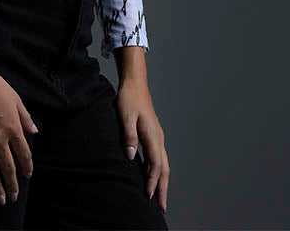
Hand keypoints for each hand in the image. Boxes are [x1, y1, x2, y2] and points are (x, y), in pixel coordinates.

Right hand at [0, 58, 37, 204]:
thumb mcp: (16, 99)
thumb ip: (25, 117)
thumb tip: (34, 131)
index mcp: (13, 128)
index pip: (23, 154)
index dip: (27, 166)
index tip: (28, 175)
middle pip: (8, 167)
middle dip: (12, 184)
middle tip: (14, 197)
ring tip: (0, 199)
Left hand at [115, 81, 169, 212]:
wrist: (135, 84)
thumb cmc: (129, 99)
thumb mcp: (125, 116)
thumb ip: (129, 136)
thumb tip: (131, 157)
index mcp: (153, 135)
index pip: (156, 164)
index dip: (152, 181)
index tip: (148, 196)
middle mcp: (158, 138)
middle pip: (164, 168)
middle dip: (163, 188)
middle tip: (161, 207)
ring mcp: (158, 137)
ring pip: (164, 164)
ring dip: (162, 181)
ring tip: (160, 197)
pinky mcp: (154, 135)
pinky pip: (159, 158)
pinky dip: (159, 171)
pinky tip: (152, 176)